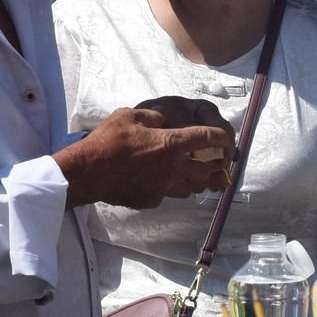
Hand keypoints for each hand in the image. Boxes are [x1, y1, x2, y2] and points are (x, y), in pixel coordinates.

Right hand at [53, 104, 231, 210]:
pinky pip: (168, 195)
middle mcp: (173, 167)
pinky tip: (160, 182)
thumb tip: (161, 120)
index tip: (226, 139)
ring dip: (195, 181)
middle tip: (214, 162)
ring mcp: (163, 187)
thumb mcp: (129, 115)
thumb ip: (151, 117)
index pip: (207, 138)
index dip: (221, 138)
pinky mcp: (151, 200)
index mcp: (170, 143)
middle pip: (206, 171)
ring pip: (191, 188)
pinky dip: (170, 189)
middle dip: (213, 167)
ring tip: (191, 175)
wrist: (89, 172)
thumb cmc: (108, 141)